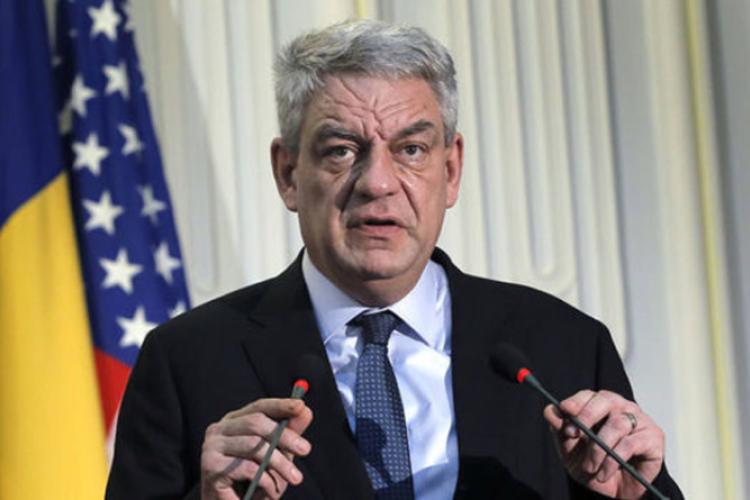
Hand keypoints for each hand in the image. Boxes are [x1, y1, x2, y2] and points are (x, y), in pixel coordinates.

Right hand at [200, 398, 313, 499]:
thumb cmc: (253, 482)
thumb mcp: (277, 455)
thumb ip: (289, 433)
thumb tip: (306, 410)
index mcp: (234, 422)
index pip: (258, 407)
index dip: (280, 405)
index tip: (300, 405)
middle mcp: (218, 430)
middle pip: (256, 423)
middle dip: (285, 436)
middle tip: (306, 449)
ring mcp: (211, 447)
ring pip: (253, 445)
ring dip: (280, 463)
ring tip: (295, 478)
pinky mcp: (210, 467)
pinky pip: (246, 467)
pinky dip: (266, 480)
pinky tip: (272, 494)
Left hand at [543, 390, 663, 498]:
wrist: (614, 492)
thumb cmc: (593, 465)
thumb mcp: (569, 450)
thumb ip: (560, 430)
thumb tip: (550, 411)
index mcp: (601, 406)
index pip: (588, 395)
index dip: (576, 402)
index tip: (565, 411)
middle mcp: (622, 408)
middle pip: (605, 400)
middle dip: (586, 416)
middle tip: (573, 434)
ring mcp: (640, 421)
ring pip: (617, 424)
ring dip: (598, 448)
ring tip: (589, 466)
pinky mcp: (654, 438)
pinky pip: (630, 444)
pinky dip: (612, 460)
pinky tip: (603, 473)